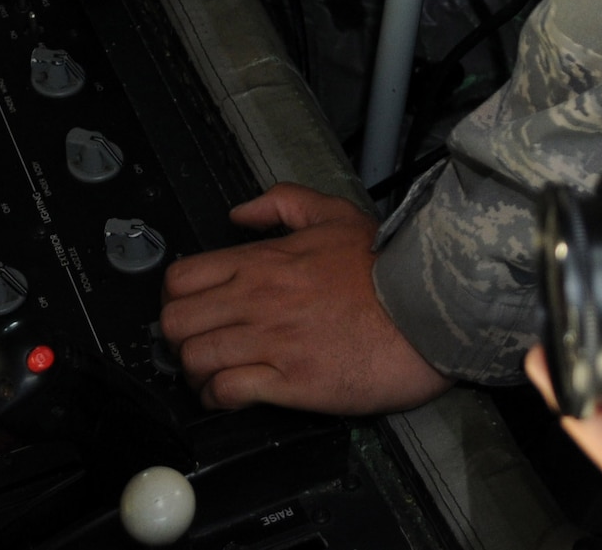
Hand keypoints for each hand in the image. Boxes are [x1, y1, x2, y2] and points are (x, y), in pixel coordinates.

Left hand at [159, 184, 448, 413]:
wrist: (425, 311)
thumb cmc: (384, 267)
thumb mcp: (335, 214)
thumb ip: (282, 203)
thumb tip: (240, 213)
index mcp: (263, 261)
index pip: (182, 278)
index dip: (176, 296)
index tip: (191, 307)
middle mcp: (257, 300)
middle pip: (176, 322)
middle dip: (178, 335)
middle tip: (198, 340)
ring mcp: (270, 342)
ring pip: (194, 359)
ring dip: (196, 370)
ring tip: (212, 372)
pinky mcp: (288, 382)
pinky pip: (227, 393)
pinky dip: (218, 398)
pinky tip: (231, 394)